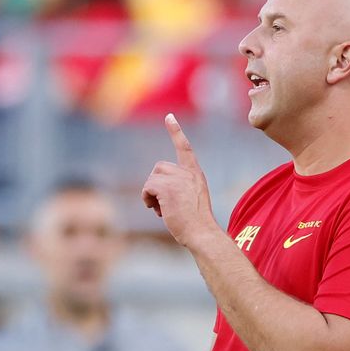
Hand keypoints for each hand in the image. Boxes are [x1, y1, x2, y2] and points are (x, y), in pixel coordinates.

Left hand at [142, 114, 218, 247]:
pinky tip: (158, 211)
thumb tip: (155, 192)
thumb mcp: (191, 200)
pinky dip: (147, 199)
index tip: (169, 117)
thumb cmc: (196, 223)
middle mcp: (188, 173)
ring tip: (162, 209)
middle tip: (162, 204)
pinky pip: (147, 188)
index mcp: (195, 174)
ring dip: (151, 195)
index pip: (185, 148)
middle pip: (159, 168)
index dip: (175, 132)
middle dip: (155, 185)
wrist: (202, 233)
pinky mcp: (167, 188)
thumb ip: (178, 189)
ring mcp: (178, 179)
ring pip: (152, 178)